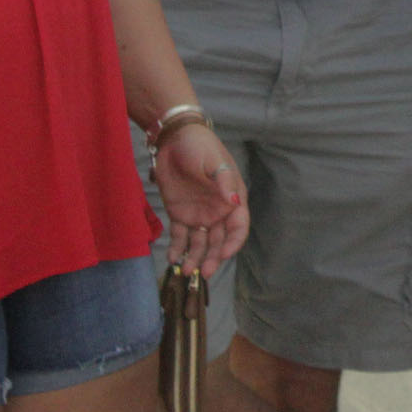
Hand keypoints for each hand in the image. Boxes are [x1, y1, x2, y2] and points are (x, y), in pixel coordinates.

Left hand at [153, 121, 249, 270]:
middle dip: (212, 258)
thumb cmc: (200, 146)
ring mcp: (198, 214)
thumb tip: (235, 201)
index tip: (223, 254)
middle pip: (218, 241)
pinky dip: (177, 249)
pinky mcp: (180, 214)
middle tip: (203, 273)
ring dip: (195, 258)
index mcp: (232, 199)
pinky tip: (173, 259)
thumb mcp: (215, 161)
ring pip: (199, 243)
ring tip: (186, 270)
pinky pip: (180, 236)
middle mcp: (217, 211)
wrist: (174, 138)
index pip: (238, 227)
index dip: (233, 243)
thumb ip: (224, 182)